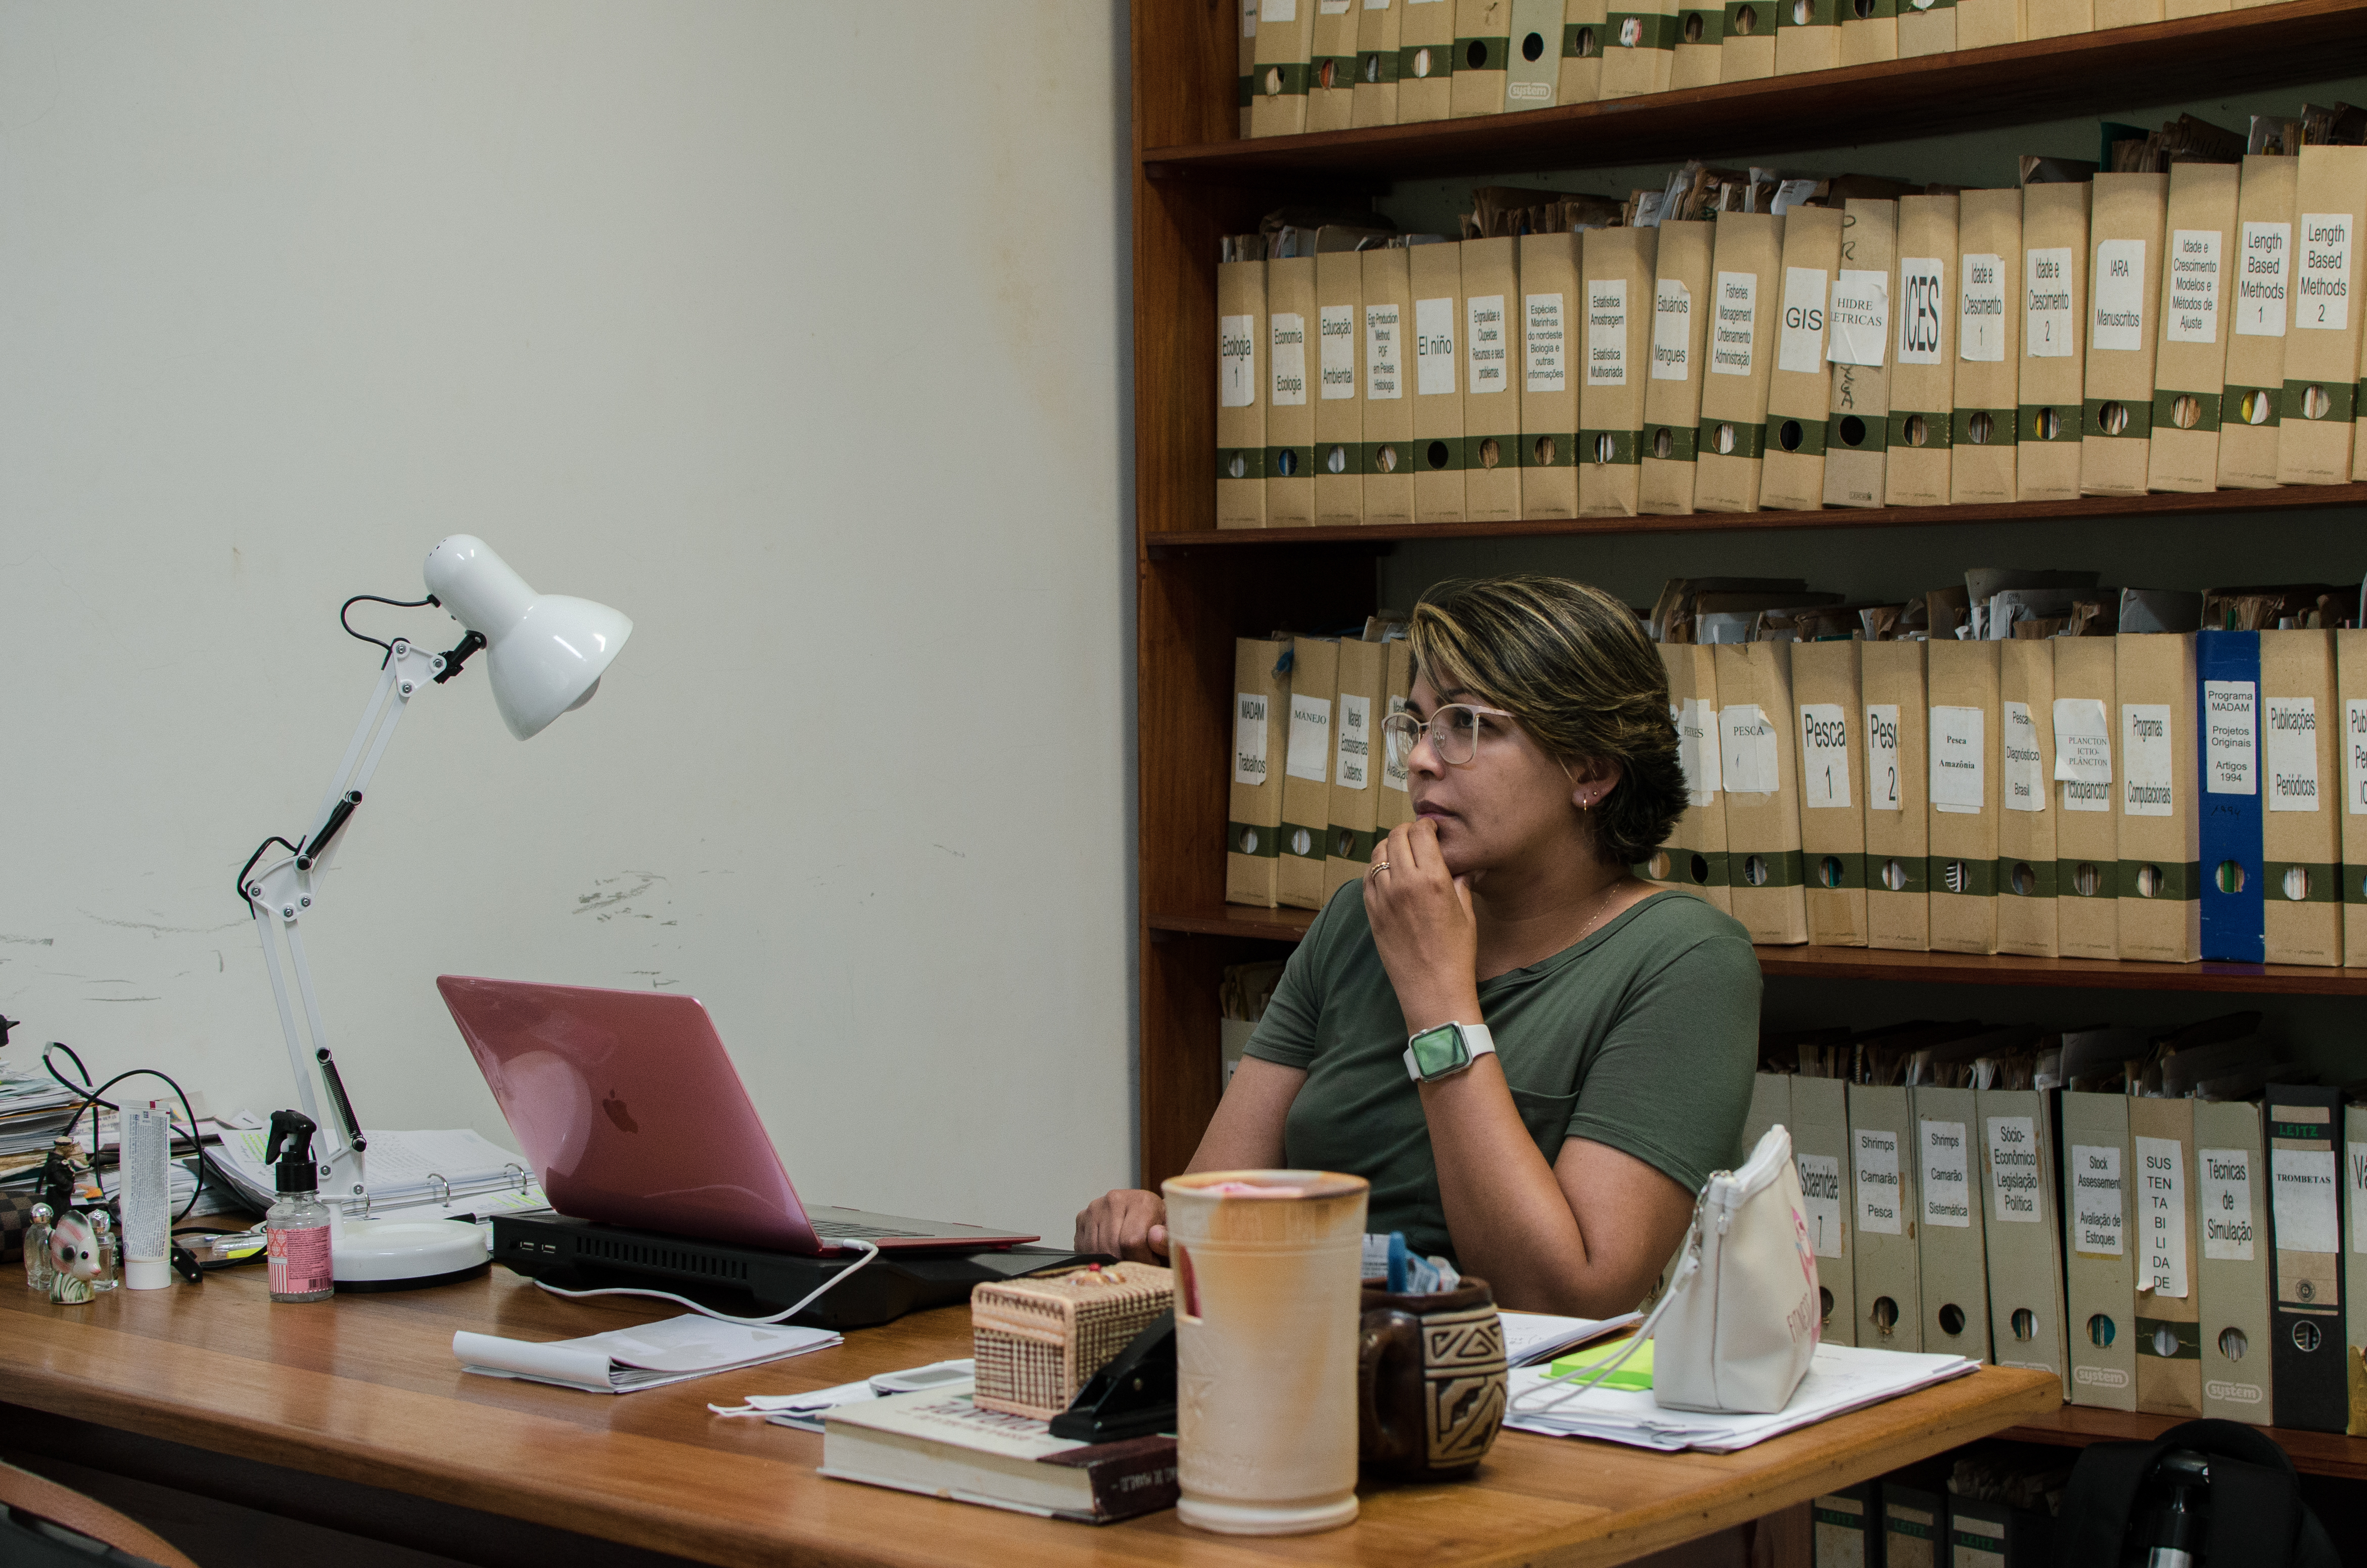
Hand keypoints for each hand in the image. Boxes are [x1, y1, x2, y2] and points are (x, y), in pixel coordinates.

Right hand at [1074, 1189, 1168, 1261]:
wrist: (1150, 1217)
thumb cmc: (1162, 1230)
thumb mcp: (1173, 1237)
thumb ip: (1168, 1240)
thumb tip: (1154, 1237)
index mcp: (1142, 1201)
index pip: (1132, 1241)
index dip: (1142, 1260)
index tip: (1152, 1262)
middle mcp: (1115, 1199)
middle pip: (1111, 1247)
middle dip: (1126, 1262)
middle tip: (1140, 1262)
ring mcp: (1095, 1207)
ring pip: (1095, 1249)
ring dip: (1111, 1261)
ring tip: (1128, 1256)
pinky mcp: (1082, 1217)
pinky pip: (1083, 1247)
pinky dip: (1095, 1257)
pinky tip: (1112, 1253)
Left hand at [1364, 818, 1481, 1033]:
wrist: (1432, 990)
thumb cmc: (1456, 955)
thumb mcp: (1467, 914)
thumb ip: (1460, 883)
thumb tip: (1458, 866)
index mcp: (1433, 880)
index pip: (1420, 833)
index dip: (1426, 826)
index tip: (1432, 829)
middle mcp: (1404, 884)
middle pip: (1396, 837)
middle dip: (1406, 831)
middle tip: (1416, 837)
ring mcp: (1383, 898)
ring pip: (1377, 854)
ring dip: (1389, 847)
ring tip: (1401, 853)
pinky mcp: (1371, 912)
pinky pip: (1368, 878)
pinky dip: (1377, 869)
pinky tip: (1388, 874)